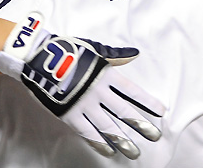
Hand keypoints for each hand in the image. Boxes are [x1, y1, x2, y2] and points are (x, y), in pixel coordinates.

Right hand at [0, 12, 164, 158]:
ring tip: (135, 151)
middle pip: (124, 112)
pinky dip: (99, 143)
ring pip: (108, 126)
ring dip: (123, 140)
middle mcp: (99, 92)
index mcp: (107, 74)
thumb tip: (135, 52)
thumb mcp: (96, 49)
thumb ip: (117, 55)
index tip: (160, 112)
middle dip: (141, 125)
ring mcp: (85, 105)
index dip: (148, 102)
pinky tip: (109, 151)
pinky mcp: (70, 114)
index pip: (133, 91)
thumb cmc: (69, 51)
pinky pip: (87, 132)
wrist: (41, 59)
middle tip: (155, 136)